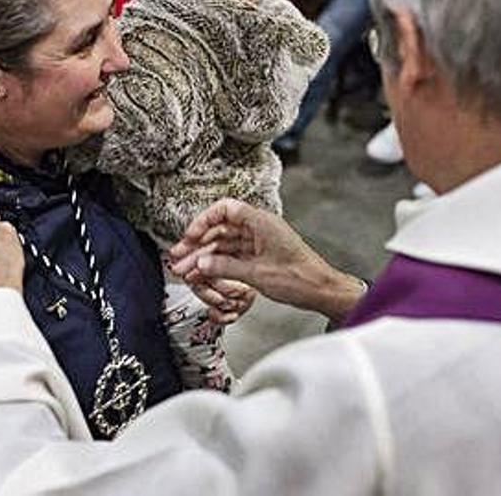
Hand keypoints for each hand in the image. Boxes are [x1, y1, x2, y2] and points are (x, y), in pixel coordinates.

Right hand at [169, 199, 365, 320]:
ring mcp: (259, 242)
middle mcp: (259, 228)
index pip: (224, 210)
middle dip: (198, 244)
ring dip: (205, 256)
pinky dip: (218, 263)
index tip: (189, 236)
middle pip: (220, 229)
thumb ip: (224, 266)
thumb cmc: (300, 278)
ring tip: (187, 269)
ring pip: (224, 244)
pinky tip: (205, 272)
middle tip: (179, 257)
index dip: (203, 221)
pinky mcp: (260, 255)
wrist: (321, 291)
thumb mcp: (256, 273)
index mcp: (260, 221)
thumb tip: (201, 263)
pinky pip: (233, 255)